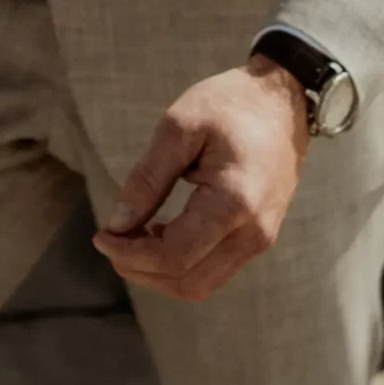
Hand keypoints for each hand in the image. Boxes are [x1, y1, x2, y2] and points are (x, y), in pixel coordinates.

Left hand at [92, 57, 309, 302]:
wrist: (283, 100)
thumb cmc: (231, 104)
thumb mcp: (179, 126)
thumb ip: (147, 178)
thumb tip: (117, 224)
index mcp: (234, 203)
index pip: (174, 255)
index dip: (130, 254)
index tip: (100, 235)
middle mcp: (253, 233)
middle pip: (187, 282)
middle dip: (139, 270)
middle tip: (109, 240)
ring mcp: (260, 240)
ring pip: (201, 284)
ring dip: (159, 273)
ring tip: (130, 238)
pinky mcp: (259, 237)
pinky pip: (214, 270)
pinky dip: (181, 265)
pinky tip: (160, 234)